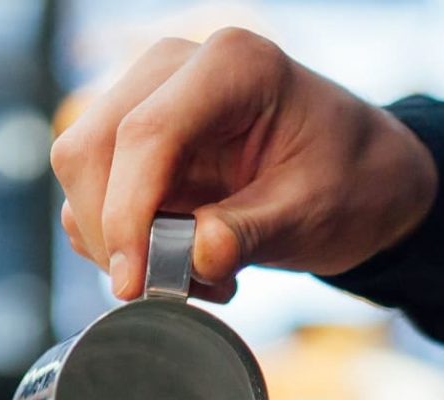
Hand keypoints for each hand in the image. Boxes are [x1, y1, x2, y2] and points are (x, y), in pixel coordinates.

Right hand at [49, 28, 437, 302]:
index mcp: (234, 66)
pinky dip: (123, 238)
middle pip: (92, 148)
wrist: (362, 176)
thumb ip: (252, 233)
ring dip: (119, 241)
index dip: (126, 214)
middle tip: (169, 290)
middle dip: (113, 233)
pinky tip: (180, 256)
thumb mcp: (314, 213)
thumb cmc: (350, 181)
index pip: (147, 133)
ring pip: (81, 171)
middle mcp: (177, 67)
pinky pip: (94, 191)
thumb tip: (194, 257)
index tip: (135, 283)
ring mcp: (149, 95)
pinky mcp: (134, 134)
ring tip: (196, 274)